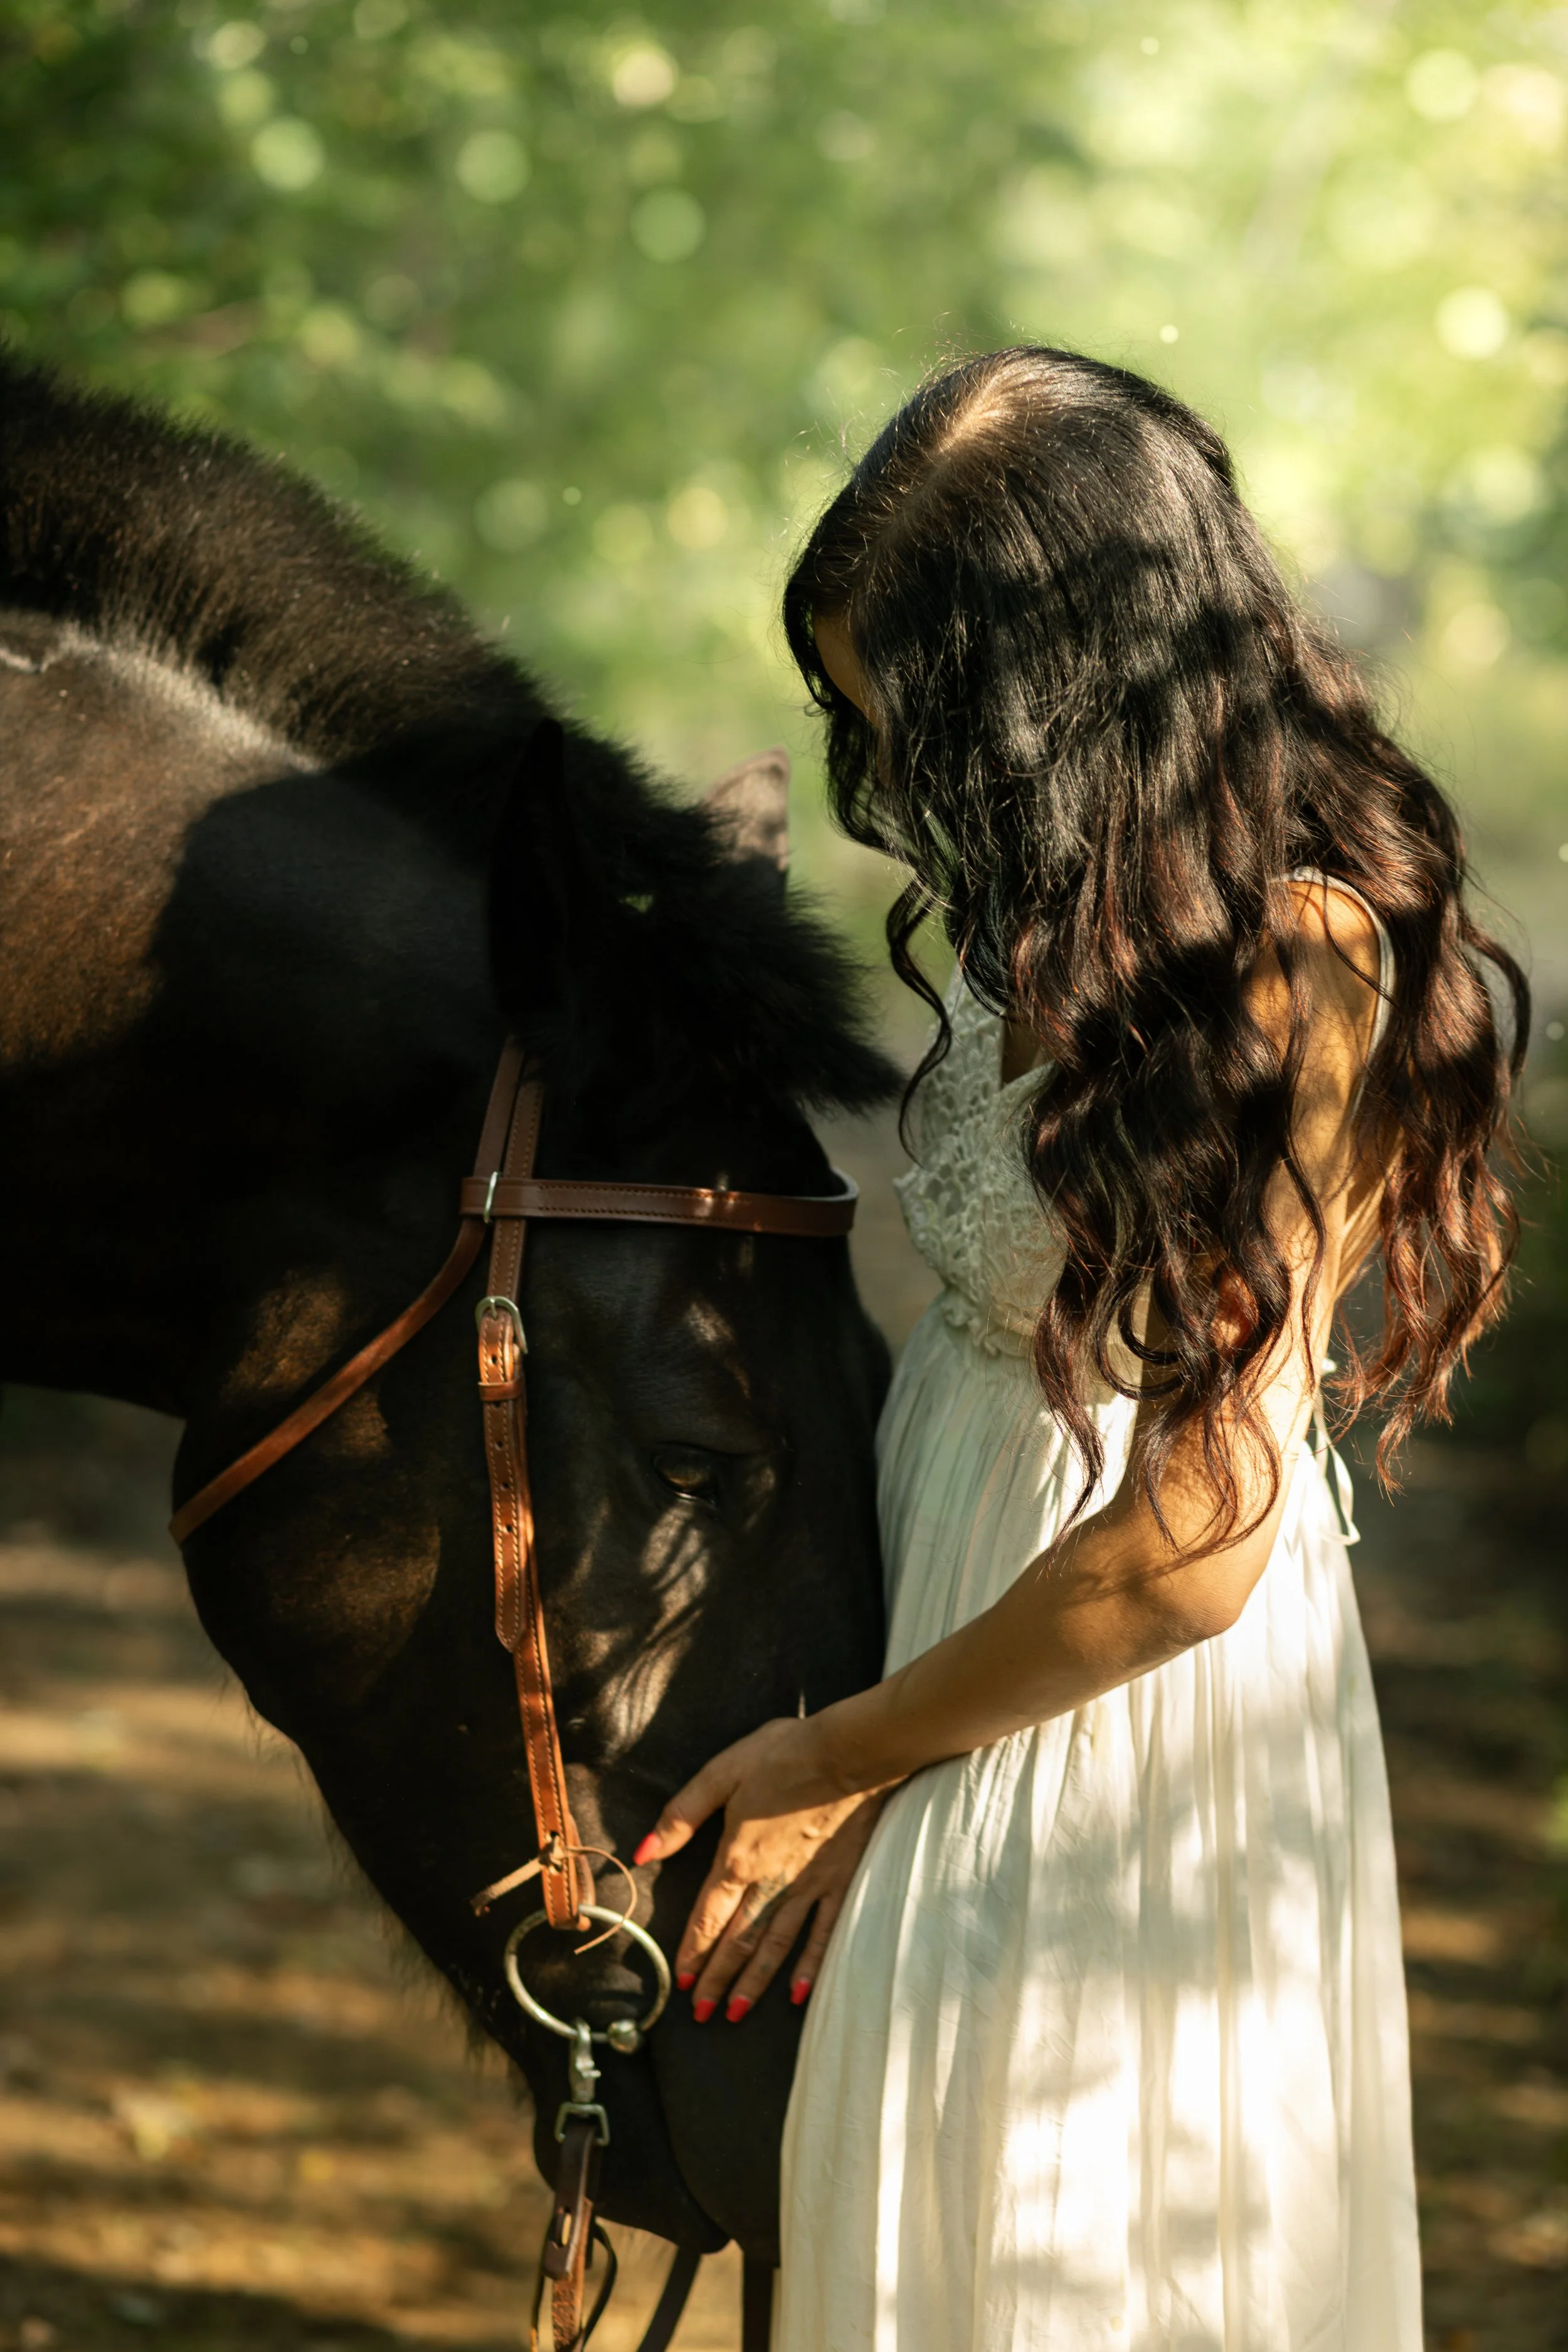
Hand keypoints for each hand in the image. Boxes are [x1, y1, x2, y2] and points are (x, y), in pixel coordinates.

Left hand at [633, 1715, 894, 2020]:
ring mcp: (808, 1886)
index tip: (682, 1984)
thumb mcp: (723, 1772)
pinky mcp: (840, 1882)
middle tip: (701, 2015)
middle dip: (716, 1978)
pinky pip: (823, 1933)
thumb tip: (644, 1851)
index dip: (693, 1951)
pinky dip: (810, 1965)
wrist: (853, 1751)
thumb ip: (682, 1814)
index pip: (708, 1917)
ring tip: (735, 2013)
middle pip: (738, 1939)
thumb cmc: (785, 1754)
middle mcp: (770, 1882)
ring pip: (775, 1945)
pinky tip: (798, 1993)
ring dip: (753, 1982)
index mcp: (737, 1858)